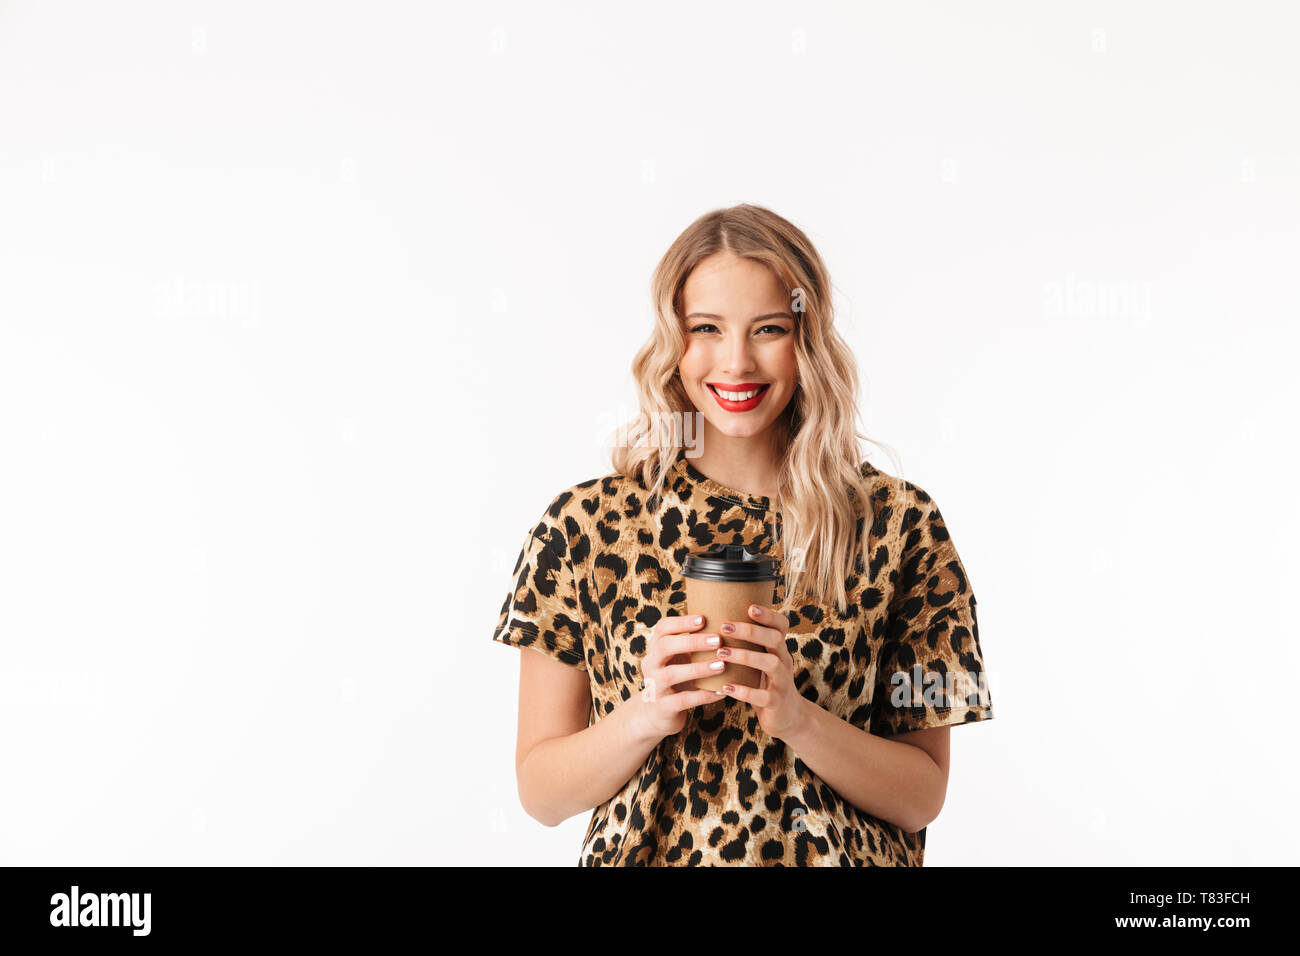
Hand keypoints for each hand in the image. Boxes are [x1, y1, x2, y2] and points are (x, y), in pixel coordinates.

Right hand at [633, 613, 731, 740]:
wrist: (657, 713)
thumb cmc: (678, 677)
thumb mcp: (679, 658)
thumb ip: (694, 641)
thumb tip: (729, 619)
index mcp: (655, 648)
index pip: (662, 628)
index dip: (681, 622)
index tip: (703, 618)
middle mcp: (651, 664)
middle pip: (664, 646)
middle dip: (692, 642)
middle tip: (718, 640)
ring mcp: (655, 686)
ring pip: (672, 674)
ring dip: (698, 668)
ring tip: (721, 665)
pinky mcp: (663, 707)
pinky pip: (683, 700)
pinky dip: (703, 696)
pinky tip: (721, 691)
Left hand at [715, 603, 808, 739]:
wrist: (787, 717)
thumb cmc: (766, 683)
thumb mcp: (761, 662)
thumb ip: (748, 646)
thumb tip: (715, 621)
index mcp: (779, 650)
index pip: (781, 626)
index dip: (768, 615)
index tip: (749, 607)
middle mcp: (784, 662)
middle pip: (775, 639)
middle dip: (750, 631)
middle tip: (724, 626)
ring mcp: (782, 682)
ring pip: (771, 664)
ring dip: (745, 656)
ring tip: (721, 653)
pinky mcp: (776, 703)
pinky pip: (763, 696)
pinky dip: (744, 691)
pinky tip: (725, 687)